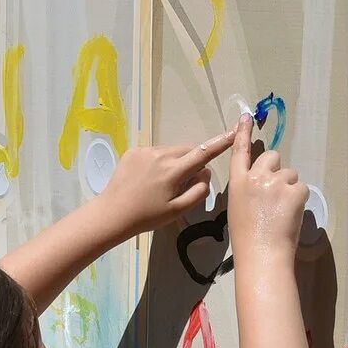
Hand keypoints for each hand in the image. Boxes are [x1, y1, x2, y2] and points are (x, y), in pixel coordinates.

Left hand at [98, 132, 235, 236]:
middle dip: (192, 162)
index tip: (235, 131)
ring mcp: (145, 151)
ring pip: (171, 151)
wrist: (112, 214)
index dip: (222, 142)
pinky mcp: (134, 151)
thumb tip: (205, 174)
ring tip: (161, 185)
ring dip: (174, 162)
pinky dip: (158, 162)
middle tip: (183, 184)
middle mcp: (161, 155)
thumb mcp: (177, 210)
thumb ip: (198, 192)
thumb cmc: (147, 216)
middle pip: (188, 150)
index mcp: (173, 171)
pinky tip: (147, 180)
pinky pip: (155, 152)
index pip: (204, 153)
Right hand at [226, 118, 305, 264]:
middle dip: (277, 170)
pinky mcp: (295, 191)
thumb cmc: (247, 239)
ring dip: (289, 188)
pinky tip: (290, 215)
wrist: (262, 254)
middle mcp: (256, 177)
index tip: (246, 118)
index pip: (240, 152)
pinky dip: (299, 200)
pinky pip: (302, 188)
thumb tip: (264, 184)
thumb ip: (249, 190)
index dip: (243, 133)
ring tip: (281, 212)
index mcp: (238, 183)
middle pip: (273, 157)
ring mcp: (276, 182)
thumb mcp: (239, 208)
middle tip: (276, 194)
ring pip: (290, 174)